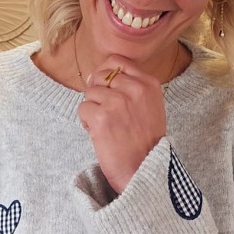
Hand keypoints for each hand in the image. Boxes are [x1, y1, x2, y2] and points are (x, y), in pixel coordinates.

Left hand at [77, 57, 166, 193]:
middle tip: (106, 114)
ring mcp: (117, 102)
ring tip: (106, 127)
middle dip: (97, 94)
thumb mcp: (150, 107)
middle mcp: (134, 89)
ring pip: (89, 93)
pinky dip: (86, 123)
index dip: (105, 73)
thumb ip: (132, 87)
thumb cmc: (146, 143)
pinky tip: (99, 135)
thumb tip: (96, 75)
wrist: (145, 171)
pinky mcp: (102, 117)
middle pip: (100, 76)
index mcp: (149, 84)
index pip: (117, 62)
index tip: (106, 89)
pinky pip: (82, 109)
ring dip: (92, 110)